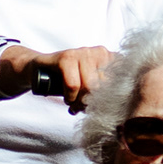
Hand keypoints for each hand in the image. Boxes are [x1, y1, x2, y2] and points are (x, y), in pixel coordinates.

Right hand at [0, 44, 116, 107]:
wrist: (38, 71)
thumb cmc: (70, 82)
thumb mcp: (93, 88)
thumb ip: (107, 94)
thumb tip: (119, 111)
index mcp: (113, 59)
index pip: (123, 83)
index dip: (112, 100)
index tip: (102, 109)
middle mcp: (101, 52)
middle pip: (105, 86)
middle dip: (93, 103)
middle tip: (83, 109)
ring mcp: (84, 52)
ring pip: (90, 86)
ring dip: (79, 102)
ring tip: (74, 105)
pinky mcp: (67, 56)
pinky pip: (73, 84)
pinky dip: (69, 96)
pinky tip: (67, 98)